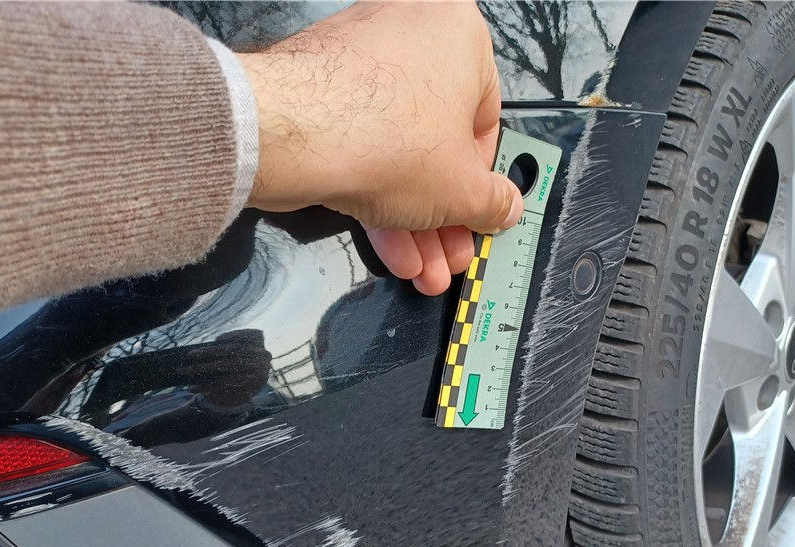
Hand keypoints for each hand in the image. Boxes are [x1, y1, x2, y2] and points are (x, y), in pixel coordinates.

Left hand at [237, 1, 522, 294]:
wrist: (291, 133)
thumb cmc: (381, 136)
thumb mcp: (463, 190)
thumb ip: (493, 202)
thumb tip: (503, 206)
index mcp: (460, 35)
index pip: (486, 123)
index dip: (481, 183)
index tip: (477, 216)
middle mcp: (410, 34)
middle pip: (438, 145)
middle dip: (443, 215)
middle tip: (447, 252)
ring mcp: (361, 60)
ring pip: (398, 153)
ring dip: (412, 219)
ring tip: (420, 264)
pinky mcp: (320, 89)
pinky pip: (361, 147)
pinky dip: (375, 193)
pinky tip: (387, 242)